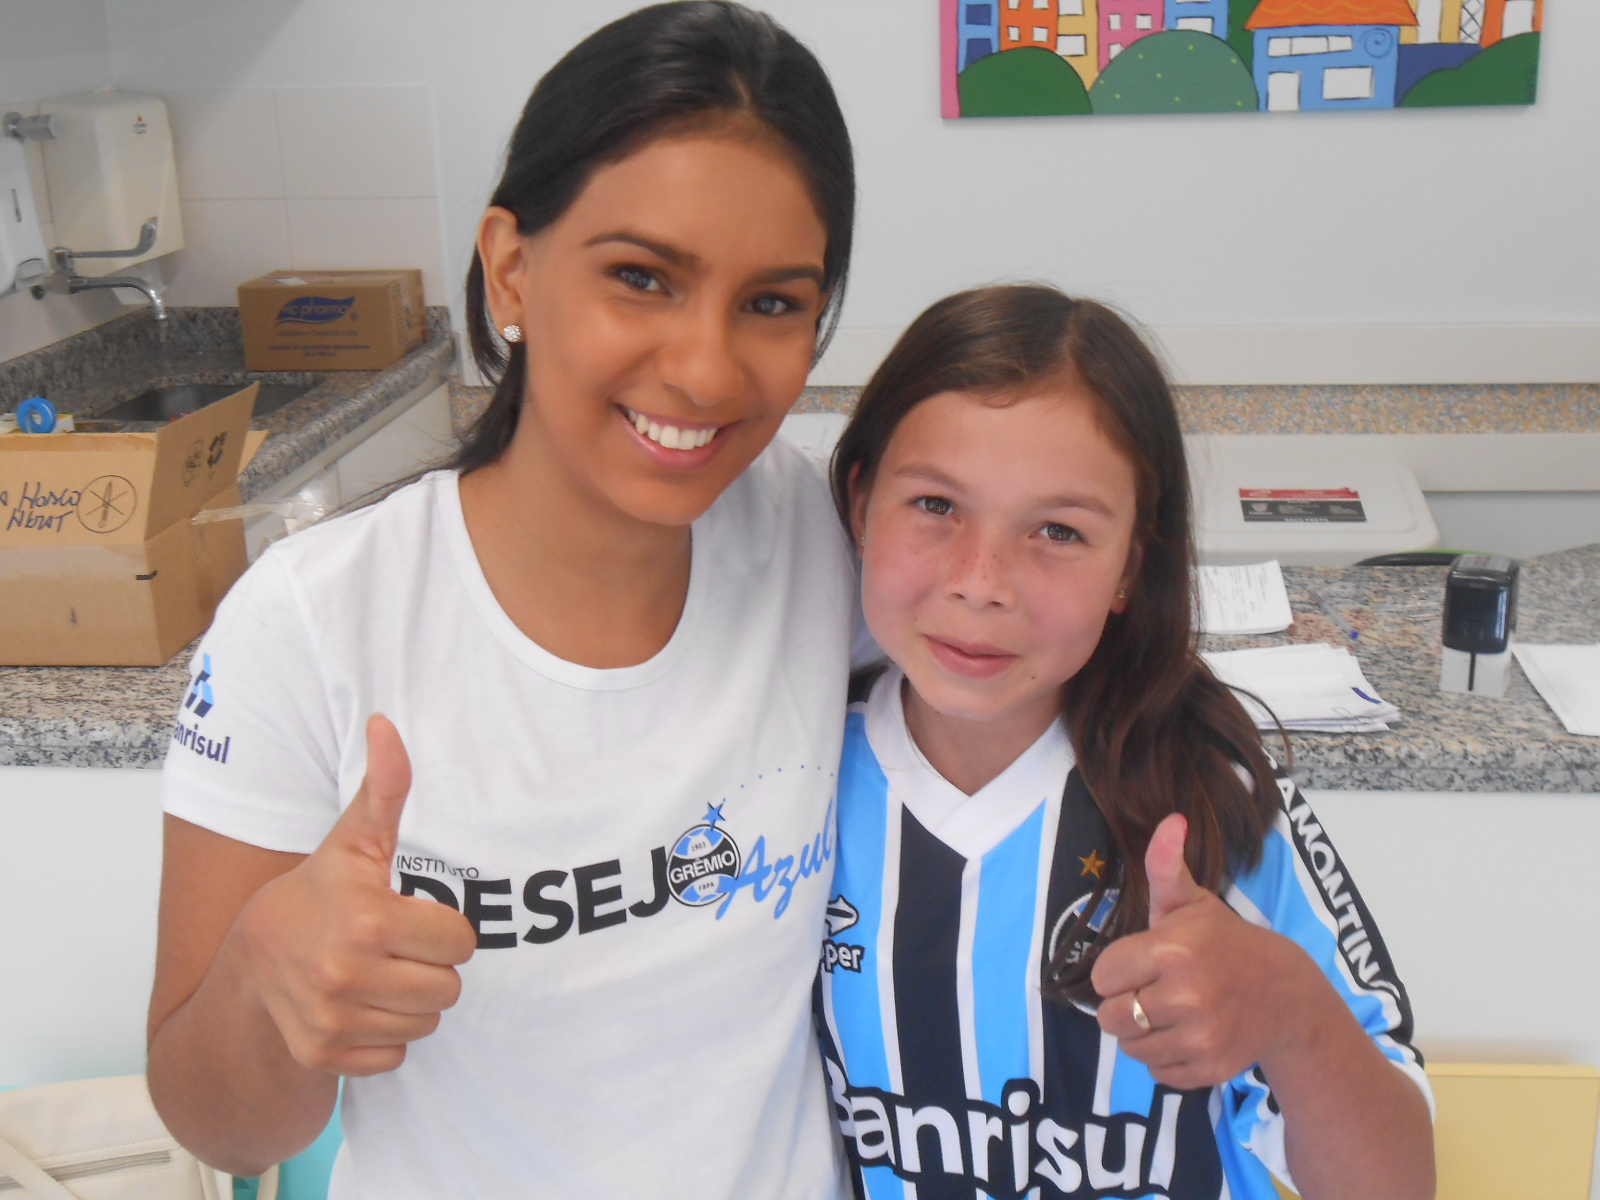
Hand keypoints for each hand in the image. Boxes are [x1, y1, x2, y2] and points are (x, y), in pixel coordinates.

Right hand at [232, 714, 476, 1075]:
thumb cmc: (315, 895)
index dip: (443, 929)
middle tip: (396, 948)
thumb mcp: (352, 841)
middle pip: (450, 987)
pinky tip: (360, 1005)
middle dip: (431, 967)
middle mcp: (347, 975)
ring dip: (412, 1001)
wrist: (247, 965)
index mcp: (367, 921)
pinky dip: (386, 1036)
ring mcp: (333, 1020)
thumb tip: (386, 723)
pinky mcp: (325, 1055)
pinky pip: (398, 1054)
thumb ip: (384, 787)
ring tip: (378, 973)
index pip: (461, 942)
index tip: (412, 917)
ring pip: (428, 1022)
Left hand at [1091, 813, 1314, 1090]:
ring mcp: (1201, 1037)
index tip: (1139, 963)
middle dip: (1124, 1003)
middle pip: (1110, 1017)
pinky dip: (1164, 1056)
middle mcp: (1186, 996)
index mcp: (1173, 950)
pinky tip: (1186, 1033)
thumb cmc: (1224, 942)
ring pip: (1131, 1047)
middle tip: (1153, 989)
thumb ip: (1166, 865)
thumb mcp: (1192, 902)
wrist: (1286, 994)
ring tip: (1169, 1010)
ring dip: (1142, 1032)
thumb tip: (1170, 820)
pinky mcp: (1210, 1069)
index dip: (1116, 970)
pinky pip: (1157, 1071)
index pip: (1103, 976)